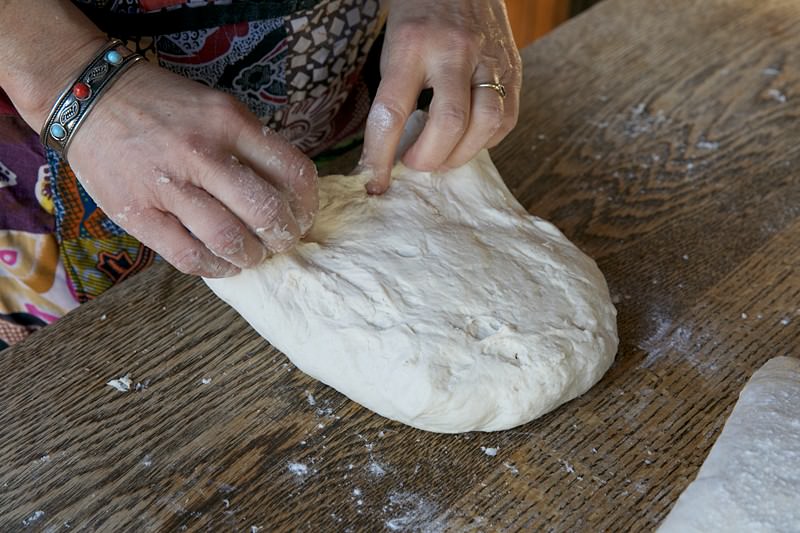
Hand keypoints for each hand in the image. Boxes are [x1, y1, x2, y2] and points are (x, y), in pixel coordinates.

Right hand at [68, 61, 317, 276]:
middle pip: (266, 211)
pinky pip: (188, 255)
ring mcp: (167, 184)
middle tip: (282, 242)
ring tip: (252, 255)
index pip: (292, 171)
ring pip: (230, 239)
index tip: (303, 216)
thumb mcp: (217, 108)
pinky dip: (215, 268)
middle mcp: (202, 152)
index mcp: (229, 122)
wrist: (90, 96)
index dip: (308, 204)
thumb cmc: (163, 107)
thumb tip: (289, 193)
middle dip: (284, 236)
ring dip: (251, 256)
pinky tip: (222, 264)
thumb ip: (251, 144)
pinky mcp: (138, 213)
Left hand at [360, 0, 521, 193]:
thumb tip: (388, 154)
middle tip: (413, 163)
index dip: (380, 155)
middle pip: (449, 123)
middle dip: (428, 159)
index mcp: (413, 44)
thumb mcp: (394, 47)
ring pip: (487, 123)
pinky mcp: (514, 67)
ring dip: (461, 154)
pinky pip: (507, 118)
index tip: (375, 180)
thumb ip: (394, 97)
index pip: (392, 112)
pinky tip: (468, 138)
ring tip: (442, 156)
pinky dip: (485, 140)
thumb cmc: (419, 16)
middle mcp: (455, 50)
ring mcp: (490, 58)